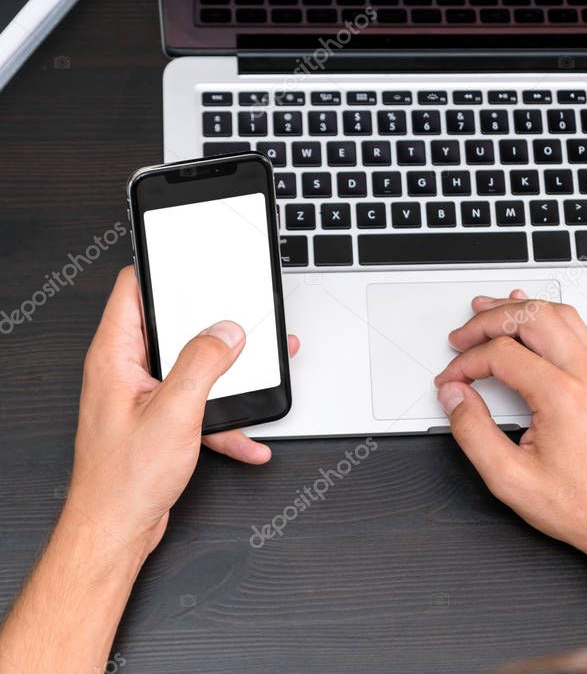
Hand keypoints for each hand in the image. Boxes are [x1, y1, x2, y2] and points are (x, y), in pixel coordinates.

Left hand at [66, 266, 298, 553]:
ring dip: (228, 376)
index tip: (196, 263)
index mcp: (115, 356)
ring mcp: (143, 397)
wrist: (115, 532)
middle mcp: (125, 371)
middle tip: (242, 318)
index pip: (133, 289)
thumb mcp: (175, 412)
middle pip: (172, 328)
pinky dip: (225, 419)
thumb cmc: (123, 480)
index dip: (164, 270)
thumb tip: (226, 331)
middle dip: (213, 326)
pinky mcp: (159, 422)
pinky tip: (248, 438)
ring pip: (192, 369)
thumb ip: (204, 363)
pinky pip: (199, 407)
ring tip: (260, 373)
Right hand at [434, 290, 586, 556]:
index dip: (466, 364)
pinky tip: (531, 320)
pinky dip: (547, 317)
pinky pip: (576, 329)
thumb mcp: (510, 479)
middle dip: (488, 321)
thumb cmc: (584, 505)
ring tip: (490, 312)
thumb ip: (473, 432)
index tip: (452, 381)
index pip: (502, 354)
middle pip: (531, 317)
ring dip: (519, 309)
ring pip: (558, 314)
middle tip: (462, 336)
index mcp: (563, 397)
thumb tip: (455, 397)